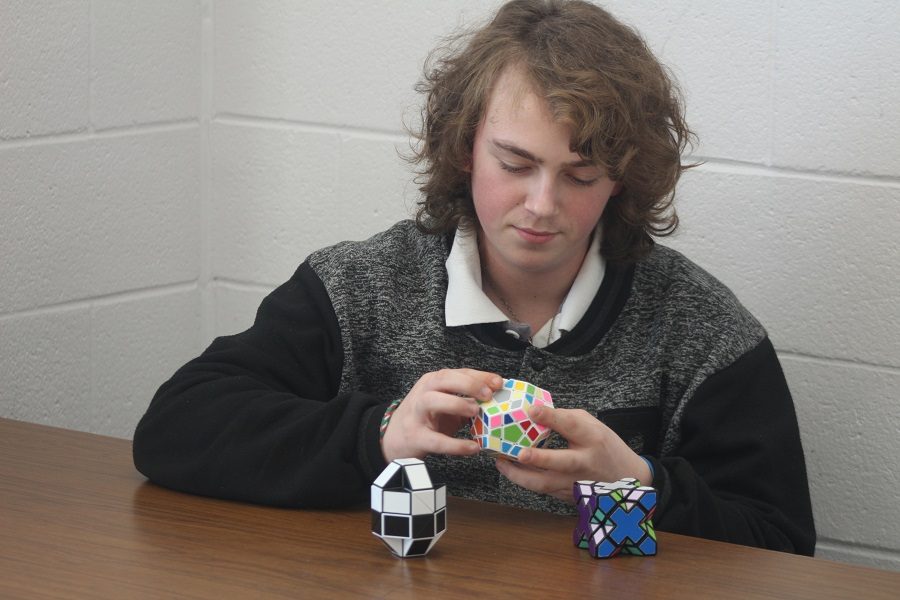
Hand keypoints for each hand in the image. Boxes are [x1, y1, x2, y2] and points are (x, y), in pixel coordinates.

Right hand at [381, 368, 502, 461]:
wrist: (393, 438)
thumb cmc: (425, 418)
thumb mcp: (445, 403)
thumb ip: (467, 399)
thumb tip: (498, 399)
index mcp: (433, 382)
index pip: (458, 372)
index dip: (479, 375)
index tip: (498, 382)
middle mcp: (423, 393)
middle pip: (444, 379)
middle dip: (469, 384)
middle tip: (488, 395)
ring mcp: (416, 413)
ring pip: (433, 400)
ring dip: (457, 403)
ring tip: (476, 412)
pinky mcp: (415, 436)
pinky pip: (436, 440)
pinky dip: (456, 444)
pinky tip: (472, 448)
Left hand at [494, 404, 651, 502]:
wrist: (626, 478)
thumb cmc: (605, 446)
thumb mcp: (592, 426)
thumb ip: (566, 419)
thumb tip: (536, 413)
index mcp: (593, 438)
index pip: (572, 425)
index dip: (551, 416)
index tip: (531, 409)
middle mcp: (585, 462)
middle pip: (562, 462)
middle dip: (540, 459)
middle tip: (519, 453)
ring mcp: (576, 483)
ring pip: (546, 484)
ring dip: (520, 475)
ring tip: (500, 462)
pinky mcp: (567, 495)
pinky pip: (542, 489)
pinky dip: (524, 480)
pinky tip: (510, 470)